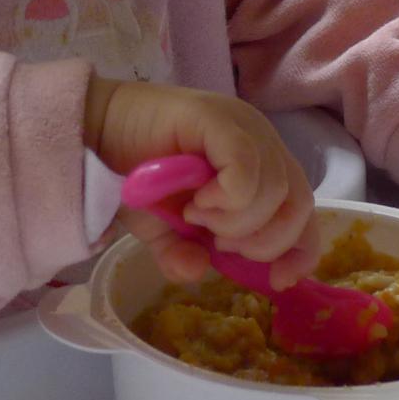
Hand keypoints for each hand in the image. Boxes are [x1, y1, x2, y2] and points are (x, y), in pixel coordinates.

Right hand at [86, 77, 318, 288]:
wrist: (94, 135)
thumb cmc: (133, 178)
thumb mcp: (161, 231)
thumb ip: (181, 254)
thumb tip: (197, 271)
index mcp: (260, 166)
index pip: (304, 211)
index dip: (300, 251)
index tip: (277, 281)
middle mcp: (261, 142)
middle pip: (298, 204)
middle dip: (262, 241)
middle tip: (217, 242)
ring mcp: (243, 126)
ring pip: (274, 189)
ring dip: (235, 221)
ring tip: (196, 217)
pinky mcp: (219, 118)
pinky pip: (246, 167)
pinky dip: (227, 197)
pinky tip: (198, 203)